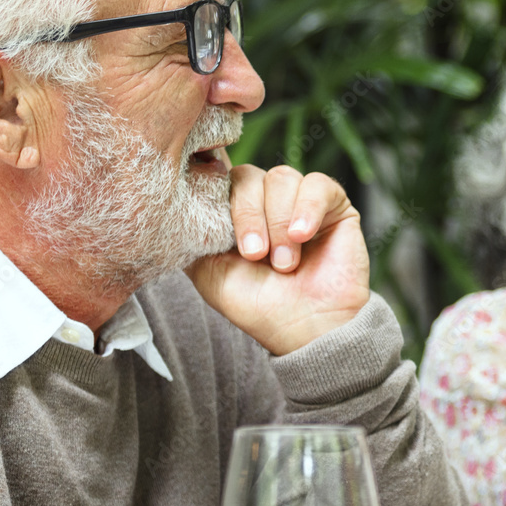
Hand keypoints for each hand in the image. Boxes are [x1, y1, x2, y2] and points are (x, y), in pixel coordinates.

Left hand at [186, 165, 369, 354]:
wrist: (305, 328)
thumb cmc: (257, 305)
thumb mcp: (208, 271)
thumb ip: (192, 235)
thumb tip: (172, 205)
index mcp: (233, 213)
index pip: (218, 179)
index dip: (219, 197)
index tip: (223, 236)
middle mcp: (264, 202)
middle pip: (246, 176)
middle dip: (247, 216)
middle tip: (254, 255)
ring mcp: (298, 200)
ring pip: (279, 179)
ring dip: (277, 222)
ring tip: (283, 263)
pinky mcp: (333, 205)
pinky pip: (318, 184)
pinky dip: (307, 209)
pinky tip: (302, 236)